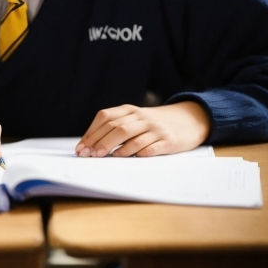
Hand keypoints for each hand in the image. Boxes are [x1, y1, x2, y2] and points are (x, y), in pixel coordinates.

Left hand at [75, 101, 210, 157]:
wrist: (186, 121)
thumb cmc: (152, 124)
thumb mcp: (135, 119)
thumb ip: (116, 127)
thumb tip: (90, 144)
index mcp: (130, 110)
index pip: (106, 117)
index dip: (91, 132)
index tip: (81, 147)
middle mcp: (141, 117)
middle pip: (116, 127)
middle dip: (99, 141)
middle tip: (88, 154)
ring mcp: (155, 128)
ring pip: (131, 135)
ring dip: (114, 147)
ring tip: (103, 156)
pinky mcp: (167, 140)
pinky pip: (150, 147)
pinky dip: (137, 152)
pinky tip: (127, 158)